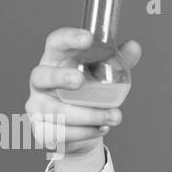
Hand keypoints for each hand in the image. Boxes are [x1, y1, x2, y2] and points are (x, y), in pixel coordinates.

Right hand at [25, 27, 141, 155]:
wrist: (79, 133)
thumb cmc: (88, 95)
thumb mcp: (103, 77)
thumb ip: (117, 62)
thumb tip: (134, 46)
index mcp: (55, 61)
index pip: (55, 43)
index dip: (68, 38)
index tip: (88, 38)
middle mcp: (40, 83)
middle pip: (42, 76)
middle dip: (60, 77)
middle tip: (79, 80)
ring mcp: (37, 107)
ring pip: (57, 111)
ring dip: (89, 114)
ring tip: (114, 116)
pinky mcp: (42, 131)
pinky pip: (62, 133)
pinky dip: (85, 132)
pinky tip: (102, 129)